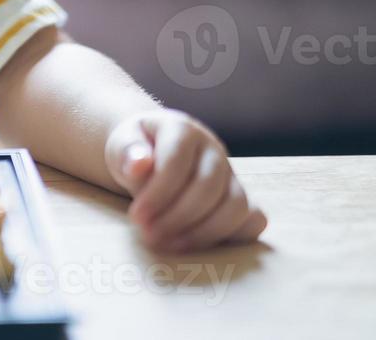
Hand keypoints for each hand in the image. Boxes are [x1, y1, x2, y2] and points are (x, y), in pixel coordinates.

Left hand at [105, 109, 266, 252]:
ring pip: (236, 206)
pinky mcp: (240, 198)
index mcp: (184, 129)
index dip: (158, 193)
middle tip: (149, 236)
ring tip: (170, 245)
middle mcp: (214, 150)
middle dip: (177, 217)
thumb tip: (139, 165)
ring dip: (203, 233)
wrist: (151, 153)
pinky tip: (199, 245)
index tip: (136, 217)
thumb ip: (127, 152)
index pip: (178, 160)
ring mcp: (231, 174)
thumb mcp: (122, 144)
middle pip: (208, 187)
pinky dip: (233, 236)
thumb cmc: (136, 150)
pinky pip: (254, 220)